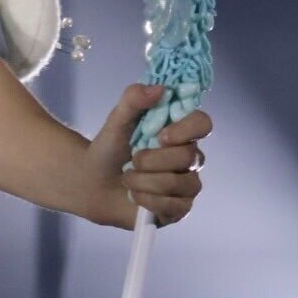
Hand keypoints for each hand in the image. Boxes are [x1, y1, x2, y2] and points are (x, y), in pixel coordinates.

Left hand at [82, 82, 211, 229]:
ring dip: (145, 181)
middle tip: (132, 161)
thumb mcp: (117, 119)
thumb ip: (134, 99)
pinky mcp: (180, 209)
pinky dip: (147, 200)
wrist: (94, 183)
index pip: (203, 124)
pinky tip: (135, 196)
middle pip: (189, 157)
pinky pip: (174, 206)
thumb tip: (160, 88)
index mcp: (180, 131)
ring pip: (179, 184)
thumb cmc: (110, 148)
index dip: (186, 130)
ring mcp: (187, 184)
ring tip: (129, 179)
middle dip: (152, 160)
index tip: (161, 135)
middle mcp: (190, 157)